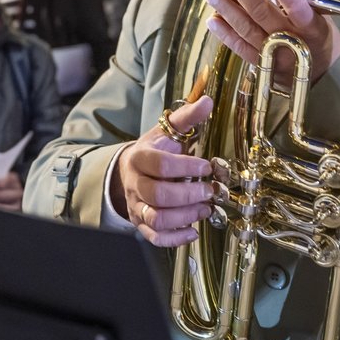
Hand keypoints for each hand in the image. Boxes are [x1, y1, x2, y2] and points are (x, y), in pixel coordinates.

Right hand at [110, 95, 223, 246]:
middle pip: (158, 195)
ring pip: (157, 219)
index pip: (160, 164)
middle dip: (189, 195)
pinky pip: (155, 238)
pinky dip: (176, 239)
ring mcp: (136, 206)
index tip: (207, 165)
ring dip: (186, 216)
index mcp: (139, 157)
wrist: (129, 171)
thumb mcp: (166, 132)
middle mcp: (135, 184)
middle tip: (209, 190)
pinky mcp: (141, 224)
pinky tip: (193, 230)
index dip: (187, 166)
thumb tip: (207, 101)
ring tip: (206, 208)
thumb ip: (187, 118)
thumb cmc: (153, 151)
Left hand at [204, 0, 339, 84]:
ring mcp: (275, 55)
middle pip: (264, 15)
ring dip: (228, 10)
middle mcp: (293, 41)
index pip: (298, 7)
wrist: (320, 73)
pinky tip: (213, 19)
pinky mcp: (261, 65)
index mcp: (312, 26)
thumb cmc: (315, 32)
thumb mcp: (317, 11)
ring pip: (247, 30)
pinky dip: (225, 34)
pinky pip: (240, 48)